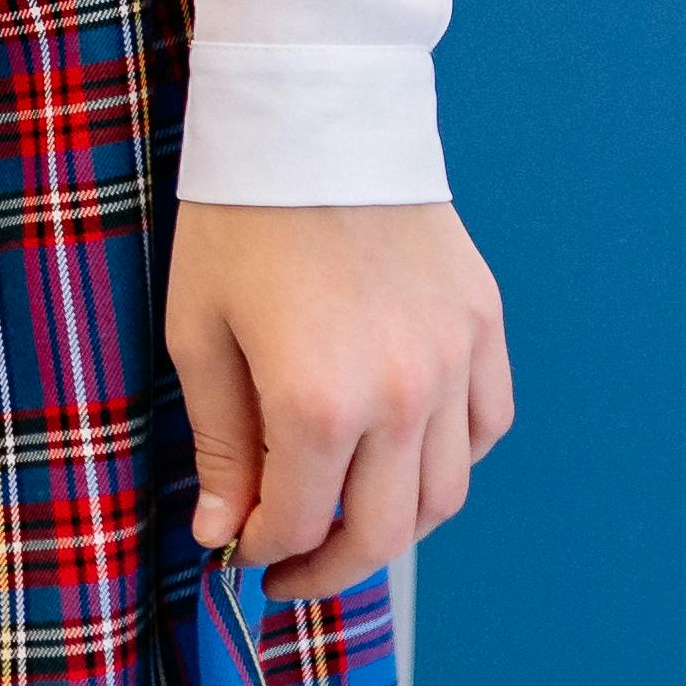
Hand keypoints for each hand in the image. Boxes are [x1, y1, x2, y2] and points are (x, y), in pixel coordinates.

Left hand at [166, 199, 511, 601]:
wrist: (314, 115)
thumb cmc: (236, 219)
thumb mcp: (199, 334)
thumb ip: (222, 445)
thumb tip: (225, 534)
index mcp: (318, 402)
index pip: (299, 522)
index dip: (261, 551)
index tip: (236, 554)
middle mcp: (402, 395)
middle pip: (382, 531)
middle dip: (328, 567)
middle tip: (288, 570)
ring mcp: (455, 360)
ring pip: (446, 493)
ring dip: (395, 526)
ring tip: (345, 523)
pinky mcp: (483, 324)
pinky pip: (487, 427)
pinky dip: (452, 460)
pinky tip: (405, 458)